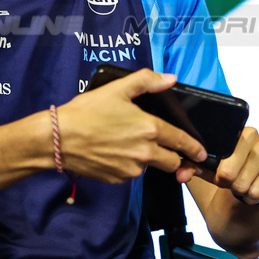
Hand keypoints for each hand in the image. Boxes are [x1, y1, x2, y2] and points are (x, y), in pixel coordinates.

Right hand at [55, 70, 206, 182]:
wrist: (56, 139)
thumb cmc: (86, 112)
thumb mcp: (117, 89)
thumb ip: (147, 81)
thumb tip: (170, 79)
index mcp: (149, 128)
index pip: (181, 141)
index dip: (194, 148)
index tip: (202, 154)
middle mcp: (144, 152)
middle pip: (172, 162)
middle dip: (175, 158)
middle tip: (170, 151)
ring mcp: (131, 169)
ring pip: (150, 167)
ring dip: (148, 160)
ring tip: (129, 144)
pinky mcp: (117, 179)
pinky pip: (131, 174)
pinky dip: (129, 166)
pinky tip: (115, 152)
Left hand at [182, 127, 258, 204]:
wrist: (256, 182)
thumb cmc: (232, 170)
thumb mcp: (210, 168)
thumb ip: (191, 168)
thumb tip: (180, 174)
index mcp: (234, 131)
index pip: (218, 152)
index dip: (216, 170)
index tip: (220, 174)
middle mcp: (253, 135)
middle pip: (228, 172)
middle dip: (227, 183)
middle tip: (233, 181)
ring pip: (242, 183)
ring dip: (240, 191)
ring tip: (244, 184)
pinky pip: (256, 191)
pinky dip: (252, 197)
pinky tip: (255, 189)